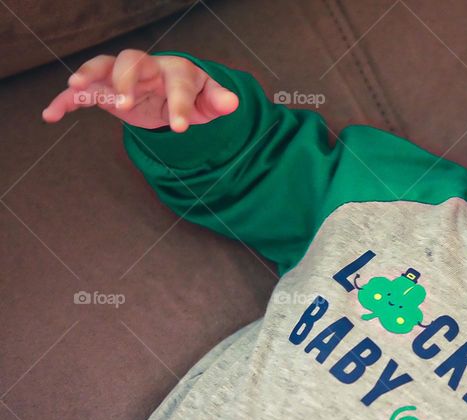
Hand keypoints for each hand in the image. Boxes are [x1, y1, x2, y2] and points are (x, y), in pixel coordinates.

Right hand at [41, 49, 237, 131]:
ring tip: (77, 87)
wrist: (173, 89)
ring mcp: (123, 76)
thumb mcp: (209, 100)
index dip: (180, 105)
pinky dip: (65, 100)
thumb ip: (218, 101)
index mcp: (177, 72)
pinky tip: (50, 115)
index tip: (180, 129)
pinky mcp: (105, 90)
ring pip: (104, 65)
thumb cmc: (193, 94)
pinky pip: (82, 92)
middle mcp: (148, 68)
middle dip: (127, 80)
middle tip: (125, 106)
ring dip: (90, 74)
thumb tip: (233, 102)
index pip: (179, 85)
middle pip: (133, 61)